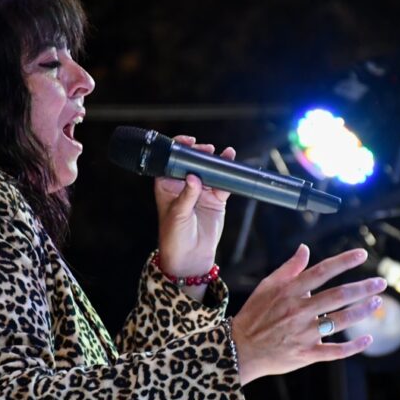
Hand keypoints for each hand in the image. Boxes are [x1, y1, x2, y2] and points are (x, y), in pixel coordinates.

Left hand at [155, 135, 235, 278]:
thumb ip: (186, 196)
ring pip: (209, 171)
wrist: (190, 257)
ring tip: (224, 153)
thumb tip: (193, 177)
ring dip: (216, 161)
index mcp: (167, 186)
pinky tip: (232, 162)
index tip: (187, 142)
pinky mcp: (215, 199)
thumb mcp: (177, 215)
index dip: (178, 148)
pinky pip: (223, 183)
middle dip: (200, 153)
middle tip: (207, 150)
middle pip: (192, 162)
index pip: (170, 161)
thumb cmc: (174, 237)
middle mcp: (184, 185)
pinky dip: (228, 174)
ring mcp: (200, 191)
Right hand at [231, 245, 386, 384]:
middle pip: (337, 296)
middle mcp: (298, 311)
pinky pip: (335, 351)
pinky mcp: (306, 354)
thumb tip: (305, 248)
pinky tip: (367, 339)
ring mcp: (303, 333)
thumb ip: (289, 268)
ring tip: (377, 303)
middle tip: (381, 282)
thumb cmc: (254, 314)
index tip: (362, 255)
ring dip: (362, 312)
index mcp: (289, 292)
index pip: (322, 272)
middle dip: (362, 288)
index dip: (343, 262)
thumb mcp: (267, 286)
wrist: (240, 348)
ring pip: (340, 321)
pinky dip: (353, 346)